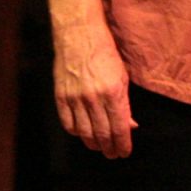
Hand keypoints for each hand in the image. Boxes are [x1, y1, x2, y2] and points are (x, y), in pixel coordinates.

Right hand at [52, 23, 134, 158]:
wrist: (79, 36)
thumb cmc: (105, 54)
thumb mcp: (123, 77)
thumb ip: (125, 104)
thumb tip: (130, 125)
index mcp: (113, 93)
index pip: (119, 128)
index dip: (123, 144)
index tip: (125, 152)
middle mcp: (94, 98)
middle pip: (102, 134)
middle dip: (109, 148)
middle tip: (113, 154)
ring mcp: (75, 98)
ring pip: (85, 132)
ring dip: (94, 144)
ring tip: (100, 147)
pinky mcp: (61, 96)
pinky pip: (68, 123)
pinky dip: (76, 132)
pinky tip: (83, 134)